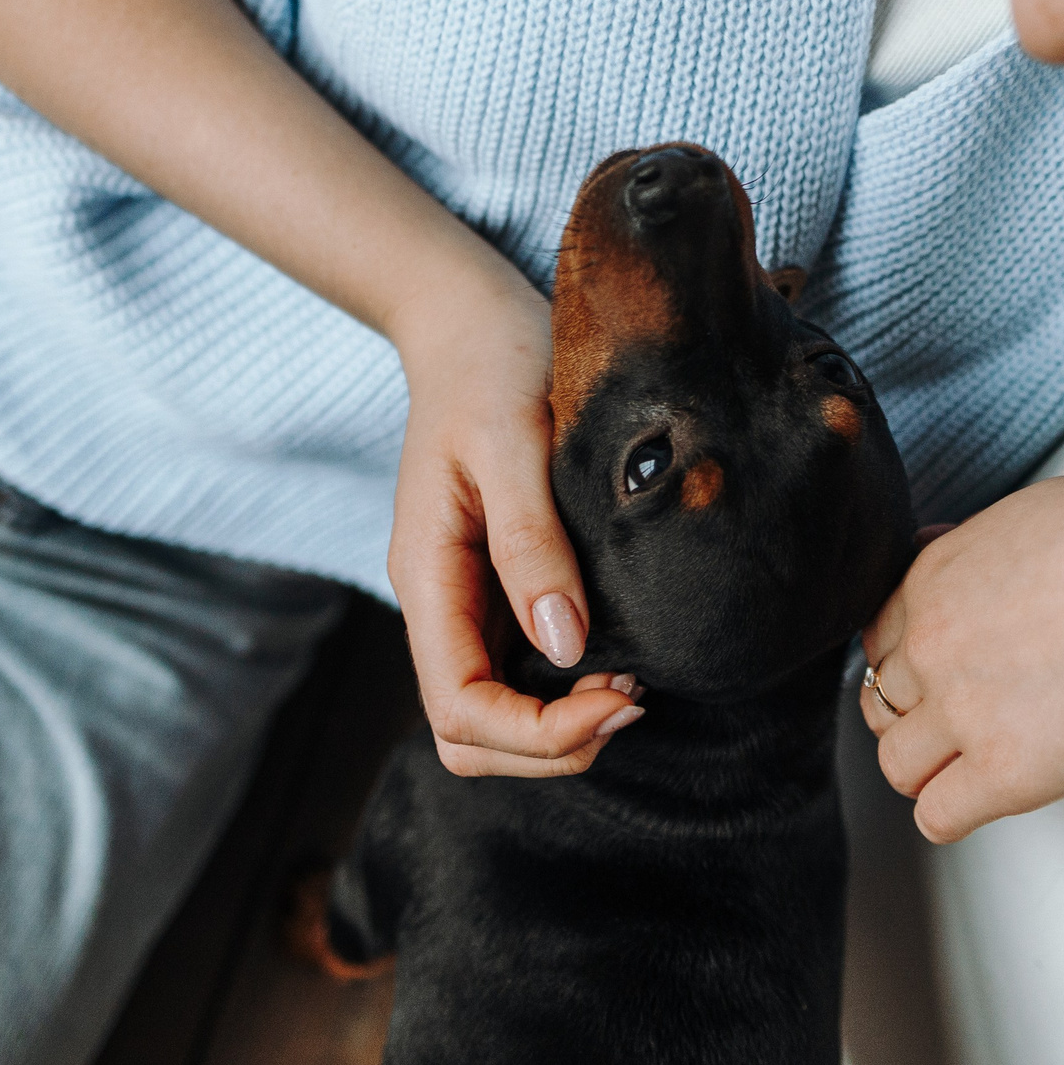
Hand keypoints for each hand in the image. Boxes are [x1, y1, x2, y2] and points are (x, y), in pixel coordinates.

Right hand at [385, 274, 641, 776]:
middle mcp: (440, 604)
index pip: (461, 709)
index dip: (539, 732)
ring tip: (632, 681)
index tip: (622, 695)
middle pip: (469, 737)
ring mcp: (466, 602)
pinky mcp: (497, 589)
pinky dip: (567, 691)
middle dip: (552, 745)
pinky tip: (621, 652)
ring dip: (560, 727)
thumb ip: (531, 542)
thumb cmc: (494, 364)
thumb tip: (564, 645)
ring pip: (493, 721)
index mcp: (428, 575)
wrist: (472, 319)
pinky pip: (519, 677)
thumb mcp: (515, 441)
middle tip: (636, 695)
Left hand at [860, 463, 1063, 841]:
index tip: (943, 679)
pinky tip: (993, 795)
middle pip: (884, 704)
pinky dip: (956, 813)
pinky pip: (937, 816)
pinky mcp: (1006, 772)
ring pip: (898, 766)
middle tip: (968, 724)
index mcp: (934, 579)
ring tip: (981, 765)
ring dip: (932, 770)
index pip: (880, 643)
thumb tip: (935, 547)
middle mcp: (933, 645)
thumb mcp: (1031, 515)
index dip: (914, 667)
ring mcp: (963, 710)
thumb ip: (972, 547)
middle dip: (922, 717)